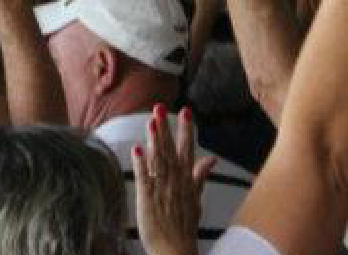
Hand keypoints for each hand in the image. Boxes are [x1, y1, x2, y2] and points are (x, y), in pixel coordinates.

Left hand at [132, 106, 215, 254]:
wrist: (175, 250)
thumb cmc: (183, 226)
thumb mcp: (196, 198)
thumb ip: (201, 176)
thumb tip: (211, 159)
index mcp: (187, 181)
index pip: (187, 151)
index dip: (186, 130)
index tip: (186, 111)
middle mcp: (175, 182)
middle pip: (171, 151)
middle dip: (167, 129)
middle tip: (161, 107)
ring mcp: (161, 190)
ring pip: (158, 161)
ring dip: (155, 141)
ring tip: (151, 122)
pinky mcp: (147, 200)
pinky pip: (144, 179)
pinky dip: (140, 165)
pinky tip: (136, 150)